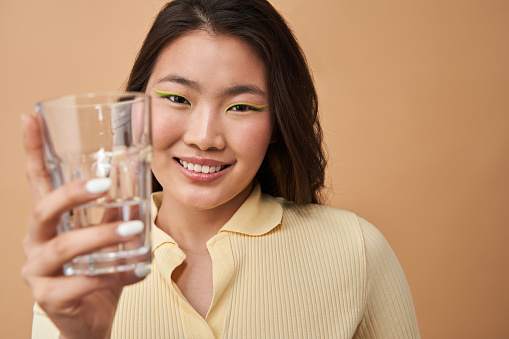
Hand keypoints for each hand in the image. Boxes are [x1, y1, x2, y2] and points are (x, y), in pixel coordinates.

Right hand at [20, 114, 149, 338]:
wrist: (90, 320)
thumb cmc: (98, 271)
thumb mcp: (106, 235)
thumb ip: (114, 210)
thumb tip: (136, 177)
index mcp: (49, 222)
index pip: (37, 180)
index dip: (33, 149)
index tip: (30, 116)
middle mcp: (36, 242)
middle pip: (43, 209)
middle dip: (72, 194)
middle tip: (104, 184)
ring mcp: (37, 270)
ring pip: (62, 247)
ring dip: (100, 235)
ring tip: (134, 228)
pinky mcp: (49, 298)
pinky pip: (79, 283)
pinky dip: (110, 275)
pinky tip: (135, 272)